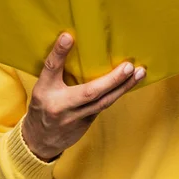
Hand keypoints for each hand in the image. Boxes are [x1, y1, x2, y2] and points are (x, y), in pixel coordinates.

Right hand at [22, 33, 145, 160]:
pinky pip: (104, 106)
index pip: (51, 69)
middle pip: (89, 92)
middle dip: (112, 80)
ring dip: (123, 88)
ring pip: (103, 102)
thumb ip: (56, 70)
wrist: (39, 141)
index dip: (59, 53)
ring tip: (139, 73)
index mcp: (44, 90)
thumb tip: (71, 41)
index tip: (68, 37)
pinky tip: (130, 83)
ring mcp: (74, 118)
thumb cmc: (42, 106)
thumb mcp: (42, 87)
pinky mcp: (85, 124)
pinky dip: (117, 94)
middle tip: (128, 66)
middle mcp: (59, 105)